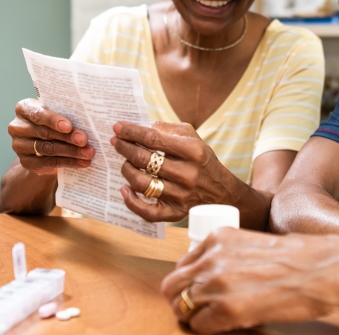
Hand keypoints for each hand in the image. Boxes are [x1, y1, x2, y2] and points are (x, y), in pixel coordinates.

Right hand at [7, 98, 94, 174]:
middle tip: (84, 140)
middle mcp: (17, 127)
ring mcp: (19, 146)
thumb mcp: (58, 114)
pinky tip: (82, 162)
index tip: (69, 126)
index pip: (38, 114)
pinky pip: (49, 163)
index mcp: (24, 108)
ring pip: (48, 149)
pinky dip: (68, 162)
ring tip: (87, 153)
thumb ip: (67, 115)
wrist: (44, 146)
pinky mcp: (26, 162)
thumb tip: (88, 123)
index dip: (53, 120)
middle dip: (67, 137)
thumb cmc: (54, 123)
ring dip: (71, 151)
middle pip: (45, 132)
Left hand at [112, 121, 242, 222]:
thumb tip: (145, 126)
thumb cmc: (203, 161)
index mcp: (192, 151)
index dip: (131, 132)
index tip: (118, 127)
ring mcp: (181, 195)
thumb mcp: (194, 138)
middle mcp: (187, 173)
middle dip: (124, 148)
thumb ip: (170, 129)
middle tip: (115, 143)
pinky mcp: (175, 212)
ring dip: (126, 170)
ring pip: (141, 183)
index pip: (153, 139)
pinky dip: (131, 201)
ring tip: (125, 163)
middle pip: (143, 159)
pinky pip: (147, 211)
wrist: (222, 191)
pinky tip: (124, 190)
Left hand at [161, 227, 338, 333]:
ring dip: (195, 317)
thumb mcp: (254, 244)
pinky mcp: (227, 309)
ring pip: (182, 307)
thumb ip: (229, 255)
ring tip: (215, 319)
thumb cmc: (300, 257)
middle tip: (198, 310)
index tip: (198, 290)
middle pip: (173, 286)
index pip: (182, 264)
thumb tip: (214, 277)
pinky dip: (208, 329)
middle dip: (182, 300)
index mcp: (219, 238)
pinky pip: (199, 326)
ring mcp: (217, 283)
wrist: (324, 269)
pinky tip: (226, 325)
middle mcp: (212, 258)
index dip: (188, 281)